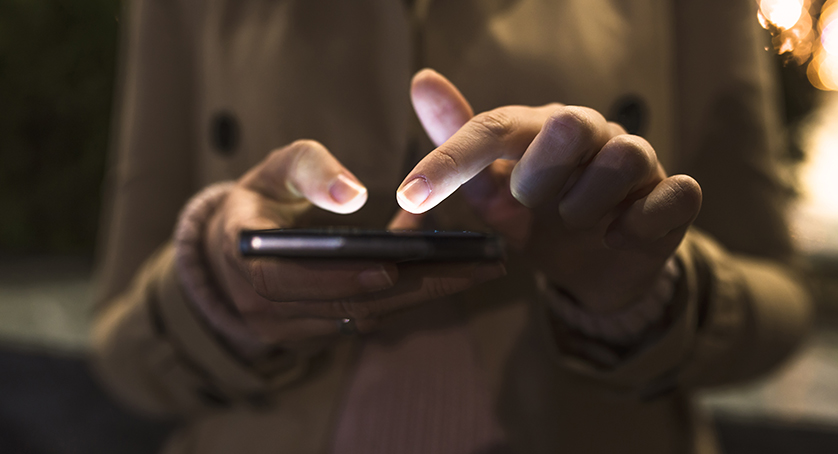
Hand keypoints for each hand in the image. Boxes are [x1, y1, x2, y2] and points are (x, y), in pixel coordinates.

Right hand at [203, 140, 504, 355]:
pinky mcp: (317, 333)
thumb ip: (308, 170)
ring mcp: (291, 328)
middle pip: (342, 306)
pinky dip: (408, 297)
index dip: (335, 278)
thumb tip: (350, 195)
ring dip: (421, 295)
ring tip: (479, 269)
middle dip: (411, 288)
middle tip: (474, 267)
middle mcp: (263, 307)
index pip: (284, 282)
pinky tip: (453, 273)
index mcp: (245, 260)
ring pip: (362, 317)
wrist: (235, 248)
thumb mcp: (274, 170)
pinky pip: (366, 318)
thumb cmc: (260, 199)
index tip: (388, 268)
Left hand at [397, 70, 700, 312]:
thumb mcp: (492, 192)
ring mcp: (638, 161)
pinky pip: (675, 194)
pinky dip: (639, 222)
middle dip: (541, 175)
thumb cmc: (540, 219)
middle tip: (531, 203)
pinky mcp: (672, 197)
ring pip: (624, 158)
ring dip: (586, 205)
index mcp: (540, 128)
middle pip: (571, 125)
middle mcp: (593, 133)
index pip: (493, 128)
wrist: (595, 266)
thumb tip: (422, 80)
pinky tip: (616, 236)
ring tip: (574, 221)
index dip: (450, 161)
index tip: (409, 196)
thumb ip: (460, 148)